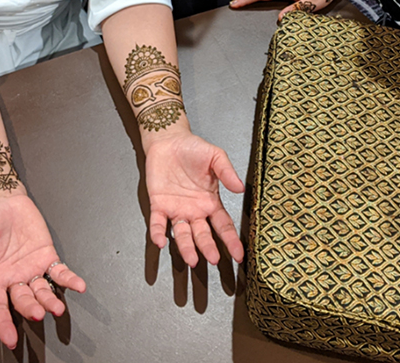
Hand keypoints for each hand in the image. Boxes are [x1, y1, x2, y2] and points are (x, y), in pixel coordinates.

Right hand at [0, 192, 85, 348]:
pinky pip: (59, 271)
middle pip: (22, 300)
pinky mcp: (46, 255)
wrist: (3, 200)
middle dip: (30, 309)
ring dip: (50, 300)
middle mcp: (13, 278)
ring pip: (42, 290)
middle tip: (38, 314)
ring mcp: (31, 268)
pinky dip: (69, 279)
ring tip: (58, 308)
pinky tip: (79, 286)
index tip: (10, 339)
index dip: (3, 323)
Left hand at [144, 132, 244, 267]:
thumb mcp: (216, 156)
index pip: (223, 225)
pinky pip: (158, 223)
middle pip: (203, 235)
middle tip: (213, 259)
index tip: (239, 255)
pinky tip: (161, 242)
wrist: (169, 140)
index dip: (231, 241)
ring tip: (192, 259)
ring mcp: (176, 210)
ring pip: (182, 234)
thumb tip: (241, 188)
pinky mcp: (159, 205)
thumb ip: (227, 172)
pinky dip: (158, 233)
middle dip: (208, 248)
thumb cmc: (193, 148)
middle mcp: (194, 211)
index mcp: (210, 202)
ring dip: (186, 248)